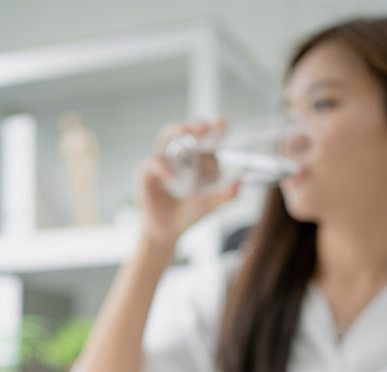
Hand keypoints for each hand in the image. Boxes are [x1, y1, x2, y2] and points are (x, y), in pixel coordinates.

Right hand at [138, 119, 239, 248]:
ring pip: (165, 138)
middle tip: (204, 128)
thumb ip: (224, 195)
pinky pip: (153, 164)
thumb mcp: (209, 204)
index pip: (202, 138)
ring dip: (177, 134)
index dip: (211, 129)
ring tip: (187, 136)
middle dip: (193, 126)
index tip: (221, 124)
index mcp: (193, 159)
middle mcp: (175, 156)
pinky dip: (164, 170)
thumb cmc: (186, 216)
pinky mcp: (146, 174)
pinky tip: (173, 179)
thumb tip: (240, 182)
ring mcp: (160, 162)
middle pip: (182, 130)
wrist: (166, 233)